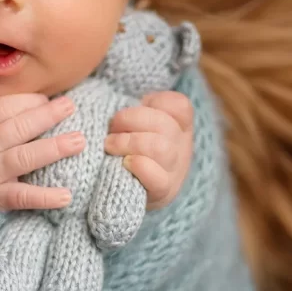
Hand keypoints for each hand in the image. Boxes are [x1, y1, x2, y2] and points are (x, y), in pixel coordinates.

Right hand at [0, 93, 85, 210]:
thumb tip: (27, 101)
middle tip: (70, 106)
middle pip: (18, 128)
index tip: (46, 99)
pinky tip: (66, 196)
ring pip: (25, 157)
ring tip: (78, 141)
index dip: (29, 102)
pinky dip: (44, 197)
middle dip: (47, 116)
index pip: (4, 108)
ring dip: (54, 148)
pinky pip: (21, 197)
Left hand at [104, 92, 193, 209]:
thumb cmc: (131, 150)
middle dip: (130, 120)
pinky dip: (139, 166)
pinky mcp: (163, 191)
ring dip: (128, 143)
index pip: (179, 105)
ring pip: (160, 148)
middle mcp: (182, 146)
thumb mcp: (139, 125)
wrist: (132, 190)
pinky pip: (157, 178)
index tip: (135, 106)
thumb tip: (113, 98)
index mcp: (180, 126)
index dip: (154, 102)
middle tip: (111, 128)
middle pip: (164, 125)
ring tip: (110, 145)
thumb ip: (136, 110)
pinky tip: (124, 164)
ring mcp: (175, 170)